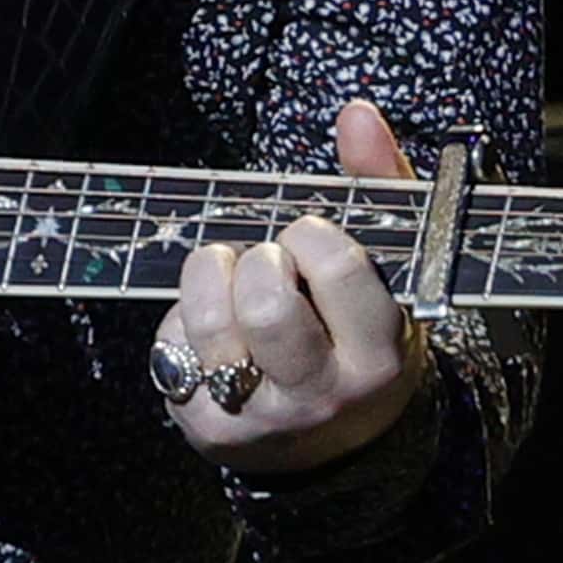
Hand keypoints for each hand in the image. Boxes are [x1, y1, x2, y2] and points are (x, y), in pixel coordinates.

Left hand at [159, 100, 438, 477]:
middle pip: (267, 306)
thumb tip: (356, 114)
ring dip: (210, 277)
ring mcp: (259, 418)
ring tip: (233, 279)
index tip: (308, 242)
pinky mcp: (206, 429)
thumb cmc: (362, 336)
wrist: (342, 448)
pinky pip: (171, 347)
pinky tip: (216, 329)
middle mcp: (321, 395)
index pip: (339, 271)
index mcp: (380, 355)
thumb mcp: (391, 271)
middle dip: (257, 261)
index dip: (312, 237)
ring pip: (207, 323)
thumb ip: (379, 185)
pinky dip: (183, 321)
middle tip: (268, 265)